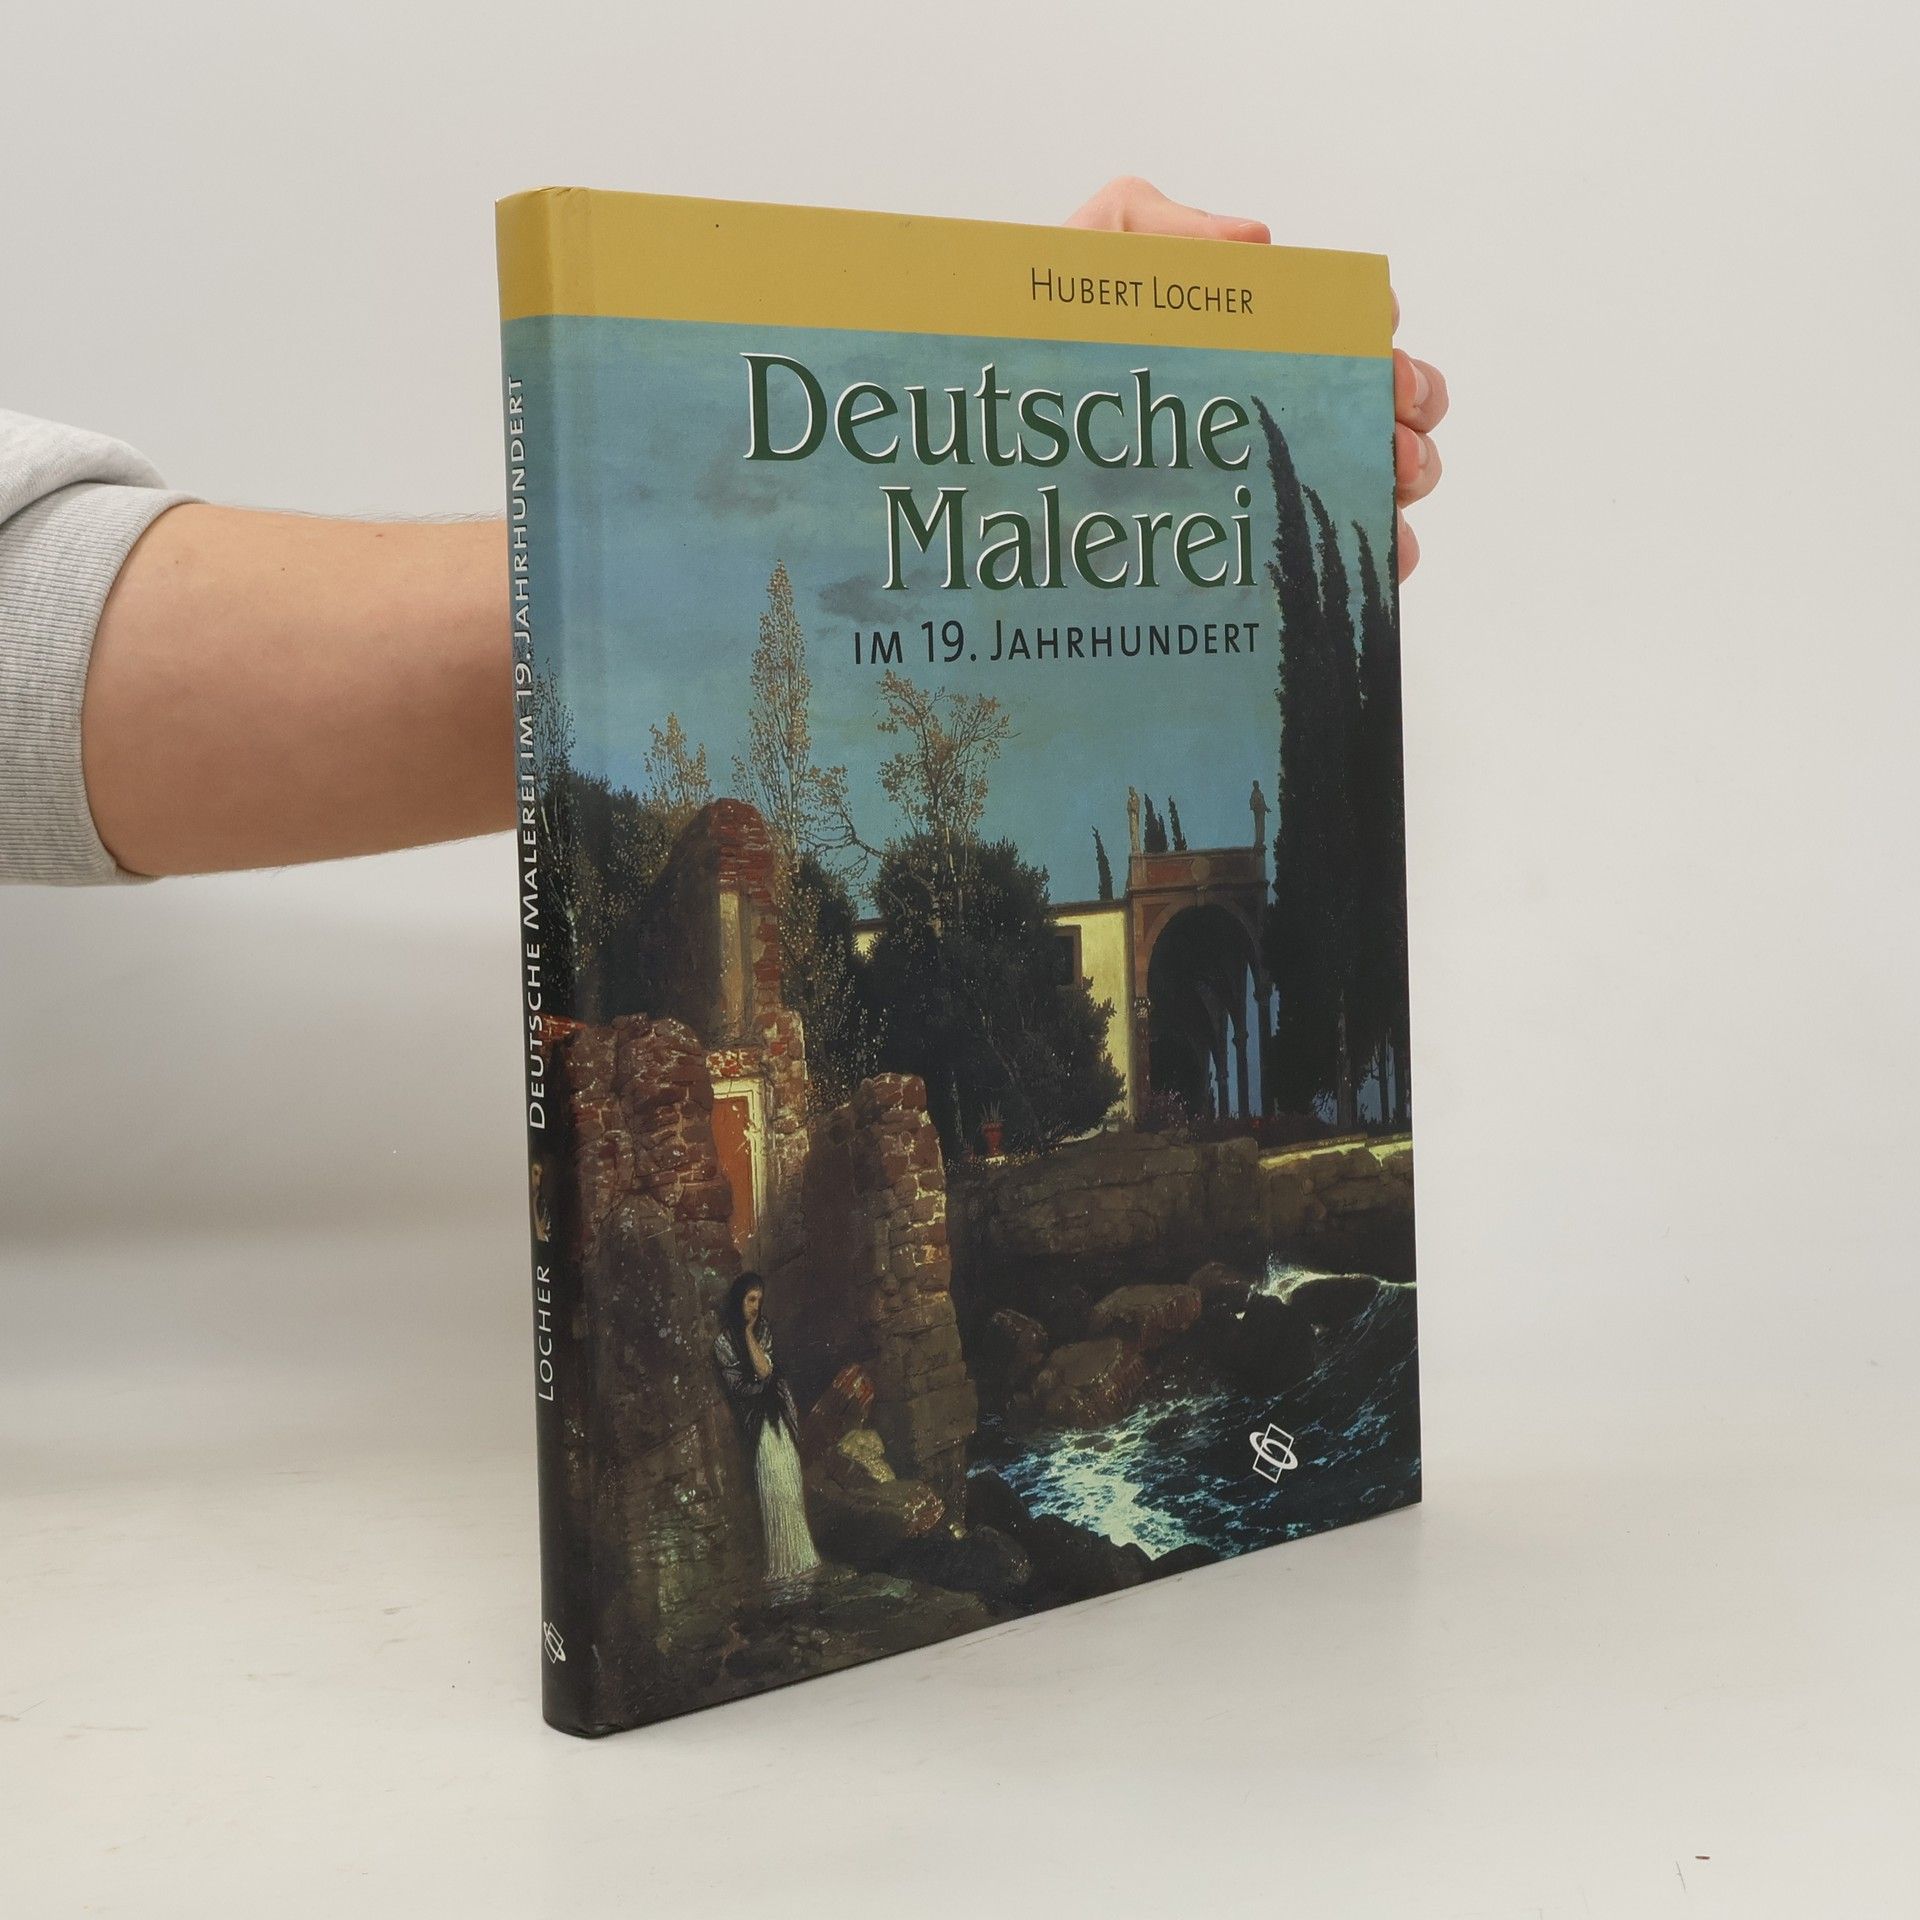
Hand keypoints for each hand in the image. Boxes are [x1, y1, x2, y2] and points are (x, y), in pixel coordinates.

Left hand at [1066, 176, 1446, 575]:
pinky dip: (1380, 552)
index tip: (1376, 347)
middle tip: (1391, 423)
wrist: (994, 421)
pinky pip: (1336, 556)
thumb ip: (1161, 225)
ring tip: (1390, 485)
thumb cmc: (1048, 330)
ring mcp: (1273, 476)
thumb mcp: (1096, 251)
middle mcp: (1283, 404)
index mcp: (1263, 333)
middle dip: (1410, 409)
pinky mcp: (1256, 543)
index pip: (1350, 330)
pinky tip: (1386, 557)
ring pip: (1378, 477)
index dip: (1378, 338)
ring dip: (1406, 477)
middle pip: (1386, 405)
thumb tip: (1255, 242)